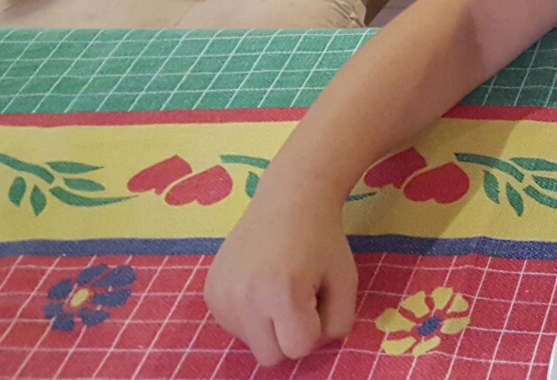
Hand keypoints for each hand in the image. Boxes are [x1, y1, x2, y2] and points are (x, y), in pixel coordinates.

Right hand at [205, 187, 357, 366]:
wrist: (288, 200)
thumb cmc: (323, 240)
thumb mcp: (346, 283)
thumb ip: (337, 326)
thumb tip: (309, 347)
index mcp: (281, 292)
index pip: (298, 349)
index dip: (314, 328)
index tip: (317, 298)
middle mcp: (244, 297)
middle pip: (270, 357)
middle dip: (289, 336)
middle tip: (299, 299)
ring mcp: (221, 295)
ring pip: (251, 344)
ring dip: (269, 327)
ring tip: (279, 288)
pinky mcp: (210, 293)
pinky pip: (234, 327)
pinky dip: (251, 316)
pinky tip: (261, 285)